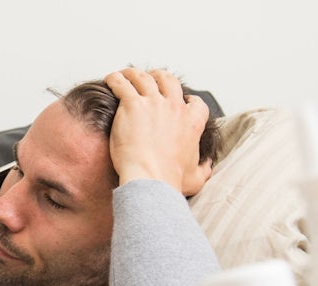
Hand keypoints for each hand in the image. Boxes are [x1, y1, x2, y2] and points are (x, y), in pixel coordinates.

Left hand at [104, 68, 212, 195]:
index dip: (189, 100)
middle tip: (150, 78)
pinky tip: (110, 79)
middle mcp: (175, 107)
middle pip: (168, 81)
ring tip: (126, 74)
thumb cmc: (169, 179)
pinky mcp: (132, 105)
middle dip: (159, 77)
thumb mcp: (196, 177)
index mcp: (192, 122)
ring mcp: (153, 103)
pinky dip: (116, 79)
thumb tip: (207, 166)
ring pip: (144, 78)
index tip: (183, 101)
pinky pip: (122, 84)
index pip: (195, 103)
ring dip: (134, 74)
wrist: (150, 177)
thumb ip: (204, 169)